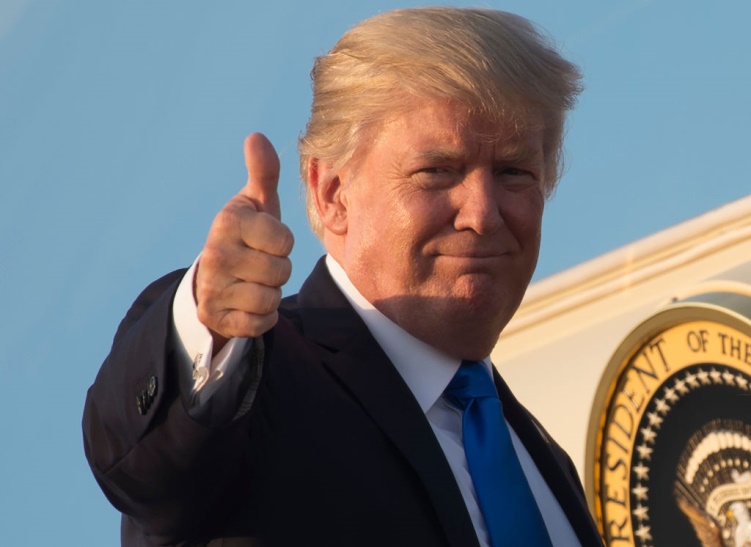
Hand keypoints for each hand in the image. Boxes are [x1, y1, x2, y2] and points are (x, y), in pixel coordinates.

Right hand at [195, 133, 293, 349]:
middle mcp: (215, 255)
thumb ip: (263, 172)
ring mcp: (213, 289)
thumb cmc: (247, 235)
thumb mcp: (256, 204)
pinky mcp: (216, 318)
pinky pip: (260, 324)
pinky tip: (248, 304)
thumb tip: (256, 136)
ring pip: (271, 299)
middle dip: (278, 270)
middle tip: (260, 263)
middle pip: (280, 272)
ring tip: (254, 282)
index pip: (285, 241)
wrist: (213, 278)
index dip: (283, 243)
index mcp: (228, 222)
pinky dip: (262, 317)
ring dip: (271, 294)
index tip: (266, 240)